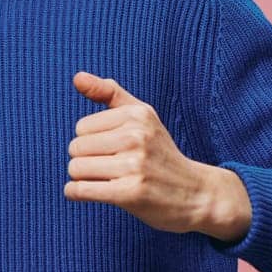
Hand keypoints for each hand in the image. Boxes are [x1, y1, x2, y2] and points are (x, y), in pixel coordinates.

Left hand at [65, 71, 249, 240]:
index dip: (91, 141)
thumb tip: (77, 77)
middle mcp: (136, 136)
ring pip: (76, 168)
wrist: (195, 193)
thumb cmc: (161, 153)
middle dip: (85, 160)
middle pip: (76, 148)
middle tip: (111, 168)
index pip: (81, 127)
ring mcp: (134, 165)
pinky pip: (81, 190)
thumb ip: (109, 92)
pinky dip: (77, 193)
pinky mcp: (130, 193)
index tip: (113, 149)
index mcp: (137, 114)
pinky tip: (92, 193)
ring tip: (107, 180)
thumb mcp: (142, 115)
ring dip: (83, 178)